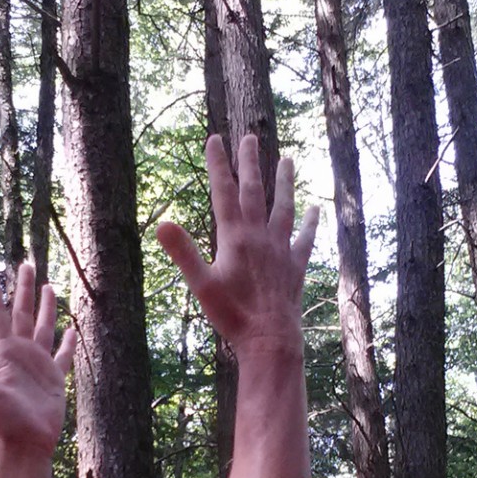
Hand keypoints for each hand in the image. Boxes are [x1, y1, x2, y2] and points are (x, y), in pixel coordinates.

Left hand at [0, 263, 75, 455]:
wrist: (27, 442)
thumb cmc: (5, 420)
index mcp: (4, 352)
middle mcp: (21, 352)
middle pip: (23, 311)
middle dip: (23, 288)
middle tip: (25, 263)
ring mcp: (39, 364)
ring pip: (44, 327)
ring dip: (46, 307)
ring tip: (49, 286)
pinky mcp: (55, 378)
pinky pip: (63, 355)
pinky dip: (68, 343)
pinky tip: (72, 330)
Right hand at [156, 134, 318, 349]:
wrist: (270, 339)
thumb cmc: (232, 316)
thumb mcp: (201, 285)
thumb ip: (183, 252)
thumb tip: (161, 224)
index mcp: (235, 238)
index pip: (224, 193)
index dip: (218, 165)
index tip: (215, 139)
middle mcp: (260, 237)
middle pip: (254, 192)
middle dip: (249, 163)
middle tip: (248, 138)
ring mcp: (281, 250)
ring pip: (283, 208)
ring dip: (284, 183)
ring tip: (287, 160)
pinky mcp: (295, 266)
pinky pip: (304, 238)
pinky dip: (310, 223)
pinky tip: (315, 209)